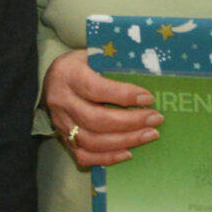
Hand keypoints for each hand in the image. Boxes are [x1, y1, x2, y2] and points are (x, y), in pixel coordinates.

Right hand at [42, 50, 161, 168]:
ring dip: (125, 141)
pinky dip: (108, 157)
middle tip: (155, 119)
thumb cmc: (82, 65)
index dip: (123, 95)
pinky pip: (84, 155)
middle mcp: (61, 100)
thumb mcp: (95, 55)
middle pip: (95, 119)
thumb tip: (151, 75)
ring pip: (92, 141)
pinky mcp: (64, 138)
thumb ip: (115, 65)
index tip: (148, 98)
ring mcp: (61, 122)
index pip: (95, 88)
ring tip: (149, 134)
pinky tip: (129, 153)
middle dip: (130, 122)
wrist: (56, 79)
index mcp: (67, 74)